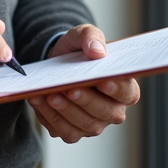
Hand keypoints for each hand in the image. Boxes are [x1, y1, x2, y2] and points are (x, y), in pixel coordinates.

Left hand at [28, 24, 139, 143]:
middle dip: (87, 101)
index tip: (103, 82)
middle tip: (70, 89)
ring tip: (50, 94)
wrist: (55, 65)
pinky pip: (63, 130)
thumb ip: (92, 38)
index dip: (118, 90)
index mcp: (123, 88)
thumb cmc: (76, 52)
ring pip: (84, 125)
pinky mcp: (72, 132)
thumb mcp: (83, 35)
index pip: (128, 93)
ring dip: (66, 111)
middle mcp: (112, 110)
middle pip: (106, 112)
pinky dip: (49, 116)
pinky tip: (38, 100)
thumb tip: (97, 51)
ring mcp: (93, 124)